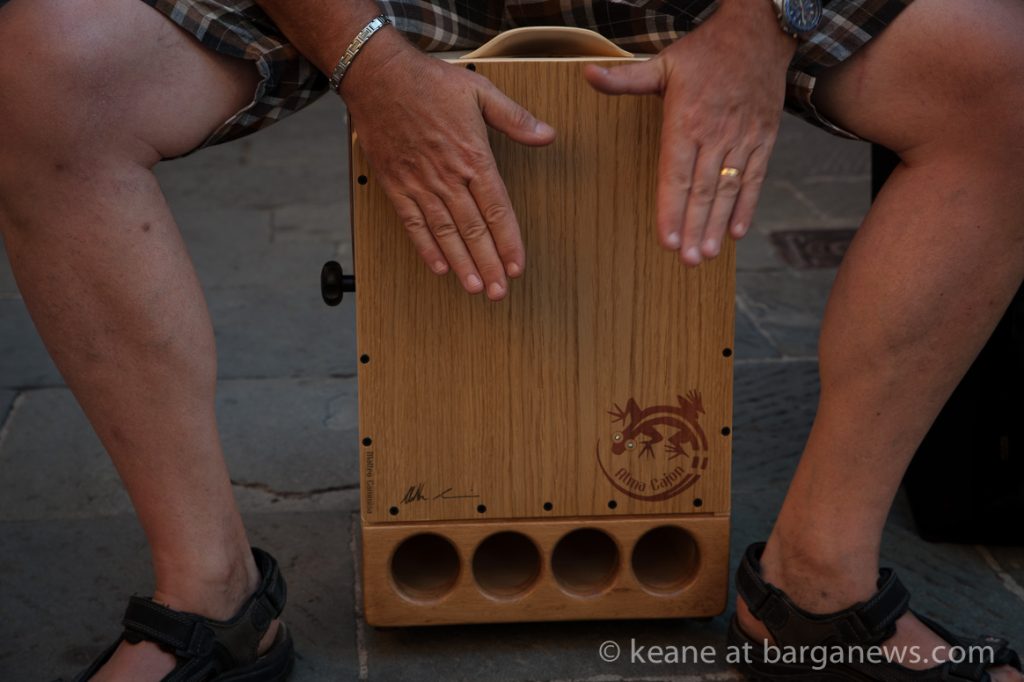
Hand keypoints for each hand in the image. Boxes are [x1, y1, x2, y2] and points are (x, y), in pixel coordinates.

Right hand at [341, 29, 555, 299]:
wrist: (377, 76)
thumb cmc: (429, 81)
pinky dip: (425, 248)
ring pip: (445, 233)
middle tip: (499, 293)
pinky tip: (439, 268)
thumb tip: (548, 135)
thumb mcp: (480, 91)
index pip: (497, 210)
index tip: (518, 266)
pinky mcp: (396, 185)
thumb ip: (515, 119)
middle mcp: (447, 176)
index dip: (509, 241)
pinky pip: (412, 223)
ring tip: (475, 288)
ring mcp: (419, 183)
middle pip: (473, 230)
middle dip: (489, 264)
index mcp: (473, 157)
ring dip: (461, 264)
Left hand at [584, 0, 795, 265]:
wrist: (759, 32)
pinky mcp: (763, 138)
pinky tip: (736, 232)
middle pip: (702, 189)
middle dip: (693, 226)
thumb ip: (625, 78)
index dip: (671, 208)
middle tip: (686, 260)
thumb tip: (586, 74)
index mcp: (685, 120)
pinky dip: (747, 206)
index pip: (675, 173)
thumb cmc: (705, 52)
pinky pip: (755, 177)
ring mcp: (742, 137)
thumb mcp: (663, 62)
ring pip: (728, 188)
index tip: (666, 239)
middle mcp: (715, 133)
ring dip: (716, 223)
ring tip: (706, 254)